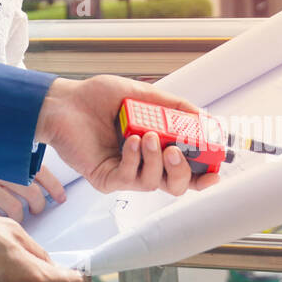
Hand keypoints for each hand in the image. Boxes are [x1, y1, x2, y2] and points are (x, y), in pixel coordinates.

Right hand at [0, 157, 67, 221]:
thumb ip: (6, 154)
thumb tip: (32, 170)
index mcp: (2, 151)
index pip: (38, 170)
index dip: (53, 186)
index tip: (59, 195)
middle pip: (30, 192)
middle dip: (39, 204)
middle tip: (39, 208)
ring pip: (14, 208)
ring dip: (22, 215)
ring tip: (21, 216)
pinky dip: (1, 220)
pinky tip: (1, 219)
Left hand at [35, 74, 222, 195]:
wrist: (65, 102)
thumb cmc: (100, 98)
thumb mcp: (144, 95)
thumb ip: (175, 107)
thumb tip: (206, 119)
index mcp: (156, 148)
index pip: (186, 170)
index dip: (204, 175)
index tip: (216, 169)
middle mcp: (143, 165)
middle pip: (176, 185)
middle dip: (183, 171)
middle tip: (177, 150)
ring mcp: (125, 174)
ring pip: (154, 183)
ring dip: (156, 160)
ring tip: (147, 135)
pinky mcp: (106, 179)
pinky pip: (129, 178)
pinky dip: (134, 159)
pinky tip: (130, 141)